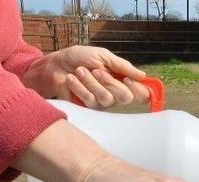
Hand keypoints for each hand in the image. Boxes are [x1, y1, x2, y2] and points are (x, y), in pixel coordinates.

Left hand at [22, 46, 150, 108]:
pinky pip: (90, 100)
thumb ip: (122, 66)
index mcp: (122, 80)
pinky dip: (80, 87)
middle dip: (110, 82)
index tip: (127, 79)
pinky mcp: (87, 107)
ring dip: (92, 82)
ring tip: (80, 70)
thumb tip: (142, 76)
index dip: (139, 90)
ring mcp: (101, 102)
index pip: (141, 93)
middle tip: (97, 70)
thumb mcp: (103, 56)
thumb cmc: (80, 58)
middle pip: (125, 98)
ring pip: (106, 98)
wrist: (56, 64)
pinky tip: (71, 78)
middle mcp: (115, 93)